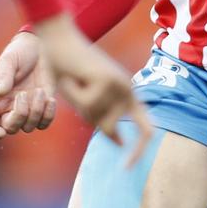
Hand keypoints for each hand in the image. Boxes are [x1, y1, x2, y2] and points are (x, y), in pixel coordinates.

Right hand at [0, 30, 55, 139]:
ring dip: (35, 111)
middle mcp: (9, 109)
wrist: (40, 48)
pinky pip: (44, 123)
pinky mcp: (42, 107)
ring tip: (38, 90)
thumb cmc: (19, 52)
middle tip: (23, 94)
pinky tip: (50, 99)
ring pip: (29, 127)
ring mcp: (26, 110)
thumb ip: (4, 76)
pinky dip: (48, 115)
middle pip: (11, 128)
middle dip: (19, 116)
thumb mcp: (9, 60)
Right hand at [32, 16, 153, 163]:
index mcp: (128, 96)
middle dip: (88, 118)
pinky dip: (74, 94)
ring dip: (78, 104)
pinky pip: (87, 103)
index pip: (147, 129)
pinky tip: (73, 77)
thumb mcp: (87, 101)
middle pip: (110, 127)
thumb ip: (103, 118)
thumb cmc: (70, 70)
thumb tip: (120, 142)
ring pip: (96, 117)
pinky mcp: (109, 79)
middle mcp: (129, 90)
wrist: (59, 39)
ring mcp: (121, 84)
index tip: (126, 168)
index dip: (139, 151)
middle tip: (77, 94)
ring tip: (75, 82)